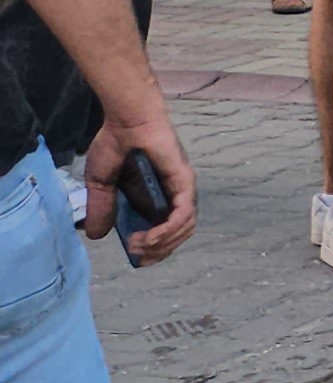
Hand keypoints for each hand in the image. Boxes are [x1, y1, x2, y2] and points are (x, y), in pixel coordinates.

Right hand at [81, 114, 195, 265]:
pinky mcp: (185, 183)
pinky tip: (149, 237)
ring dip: (161, 244)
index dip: (154, 251)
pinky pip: (183, 215)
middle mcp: (172, 197)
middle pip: (177, 237)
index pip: (165, 234)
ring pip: (184, 230)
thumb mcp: (101, 184)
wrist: (125, 122)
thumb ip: (101, 209)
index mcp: (154, 200)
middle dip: (157, 252)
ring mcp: (181, 191)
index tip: (137, 259)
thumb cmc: (115, 146)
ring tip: (138, 246)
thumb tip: (96, 236)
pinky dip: (167, 231)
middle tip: (136, 254)